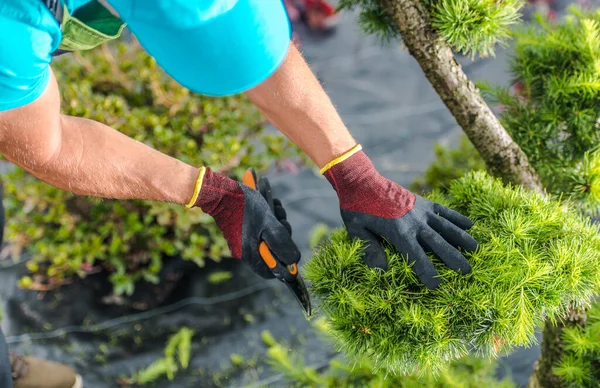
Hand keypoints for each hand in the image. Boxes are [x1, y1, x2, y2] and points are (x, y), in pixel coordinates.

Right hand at [191, 168, 299, 278]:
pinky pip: (261, 228)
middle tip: (282, 220)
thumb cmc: (246, 207)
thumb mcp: (269, 224)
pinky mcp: (243, 228)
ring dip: (277, 222)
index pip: (271, 272)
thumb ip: (281, 244)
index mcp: (250, 255)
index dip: (284, 263)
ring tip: (275, 206)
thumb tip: (294, 261)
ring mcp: (243, 240)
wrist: (223, 191)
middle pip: (272, 252)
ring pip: (268, 237)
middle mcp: (245, 251)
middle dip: (282, 235)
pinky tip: (270, 204)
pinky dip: (268, 218)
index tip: (292, 250)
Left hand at [322, 145, 478, 288]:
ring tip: (477, 250)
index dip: (427, 272)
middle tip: (468, 272)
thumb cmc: (357, 209)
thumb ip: (370, 250)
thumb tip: (380, 272)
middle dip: (453, 258)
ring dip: (462, 238)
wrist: (362, 180)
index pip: (416, 256)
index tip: (436, 286)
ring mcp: (421, 211)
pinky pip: (444, 211)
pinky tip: (471, 225)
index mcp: (398, 232)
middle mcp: (415, 223)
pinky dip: (457, 217)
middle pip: (438, 243)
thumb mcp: (357, 231)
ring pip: (446, 226)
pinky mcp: (423, 202)